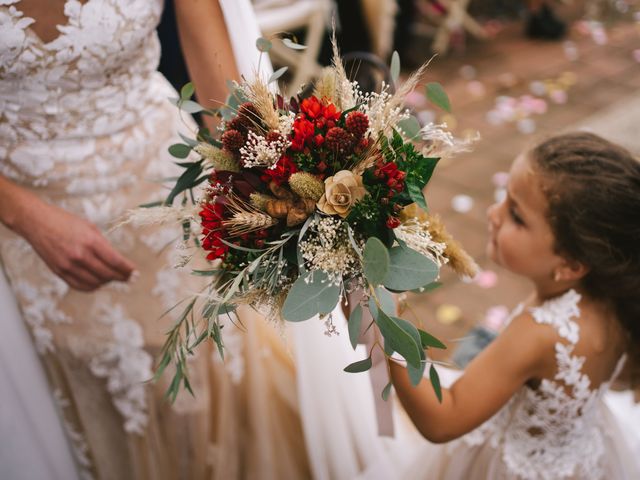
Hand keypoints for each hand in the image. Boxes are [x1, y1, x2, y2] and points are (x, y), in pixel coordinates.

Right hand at [20, 200, 135, 291]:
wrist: (37, 222)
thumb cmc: (66, 222)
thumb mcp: (89, 228)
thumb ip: (103, 245)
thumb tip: (117, 262)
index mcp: (91, 241)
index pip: (115, 261)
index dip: (127, 270)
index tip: (135, 273)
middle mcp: (80, 255)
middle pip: (107, 274)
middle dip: (121, 277)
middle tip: (129, 278)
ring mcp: (68, 265)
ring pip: (95, 283)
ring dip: (107, 282)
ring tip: (113, 277)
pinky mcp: (59, 271)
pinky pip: (80, 286)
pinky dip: (92, 286)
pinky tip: (99, 282)